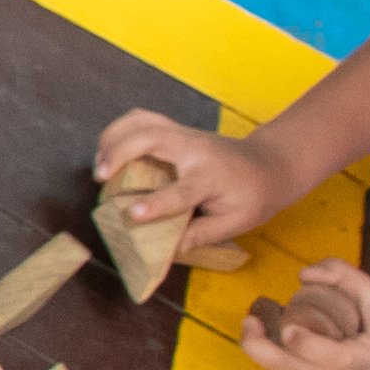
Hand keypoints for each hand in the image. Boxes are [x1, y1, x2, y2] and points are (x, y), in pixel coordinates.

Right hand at [94, 111, 289, 251]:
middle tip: (100, 176)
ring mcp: (184, 134)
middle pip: (151, 137)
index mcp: (212, 177)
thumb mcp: (235, 222)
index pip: (181, 190)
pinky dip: (120, 129)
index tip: (131, 214)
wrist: (270, 164)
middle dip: (120, 152)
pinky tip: (108, 148)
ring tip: (99, 163)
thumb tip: (166, 251)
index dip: (156, 204)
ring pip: (142, 121)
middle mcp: (196, 149)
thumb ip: (200, 234)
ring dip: (114, 137)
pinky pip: (142, 119)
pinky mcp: (176, 129)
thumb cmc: (254, 196)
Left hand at [235, 259, 369, 369]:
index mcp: (369, 359)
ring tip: (257, 330)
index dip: (308, 345)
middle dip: (265, 351)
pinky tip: (278, 349)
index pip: (337, 358)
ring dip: (266, 356)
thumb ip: (340, 272)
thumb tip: (305, 275)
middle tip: (249, 324)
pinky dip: (277, 367)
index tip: (287, 327)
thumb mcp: (368, 291)